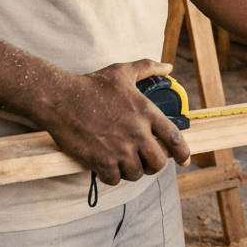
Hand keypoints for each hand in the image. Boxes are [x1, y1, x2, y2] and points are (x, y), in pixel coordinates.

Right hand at [32, 59, 190, 185]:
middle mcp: (137, 133)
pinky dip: (111, 176)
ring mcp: (119, 149)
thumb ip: (148, 67)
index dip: (183, 152)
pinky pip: (114, 179)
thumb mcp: (123, 71)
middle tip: (144, 161)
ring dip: (131, 170)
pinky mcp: (101, 161)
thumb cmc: (91, 85)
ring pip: (136, 173)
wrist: (61, 99)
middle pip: (158, 163)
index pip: (174, 138)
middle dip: (153, 164)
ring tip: (123, 161)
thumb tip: (169, 67)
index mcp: (146, 112)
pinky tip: (106, 166)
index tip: (185, 160)